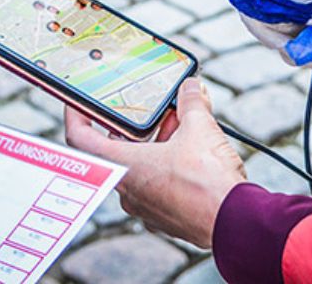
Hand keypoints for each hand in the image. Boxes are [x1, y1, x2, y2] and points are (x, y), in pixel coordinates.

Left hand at [64, 79, 244, 248]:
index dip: (75, 115)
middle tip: (149, 110)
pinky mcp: (165, 217)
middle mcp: (128, 190)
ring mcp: (146, 207)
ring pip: (138, 168)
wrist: (236, 222)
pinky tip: (187, 152)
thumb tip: (190, 88)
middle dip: (133, 126)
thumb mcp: (199, 126)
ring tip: (177, 125)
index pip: (80, 139)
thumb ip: (191, 102)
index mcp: (124, 166)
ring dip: (152, 144)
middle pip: (115, 150)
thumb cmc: (209, 180)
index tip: (77, 102)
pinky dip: (165, 165)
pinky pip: (155, 185)